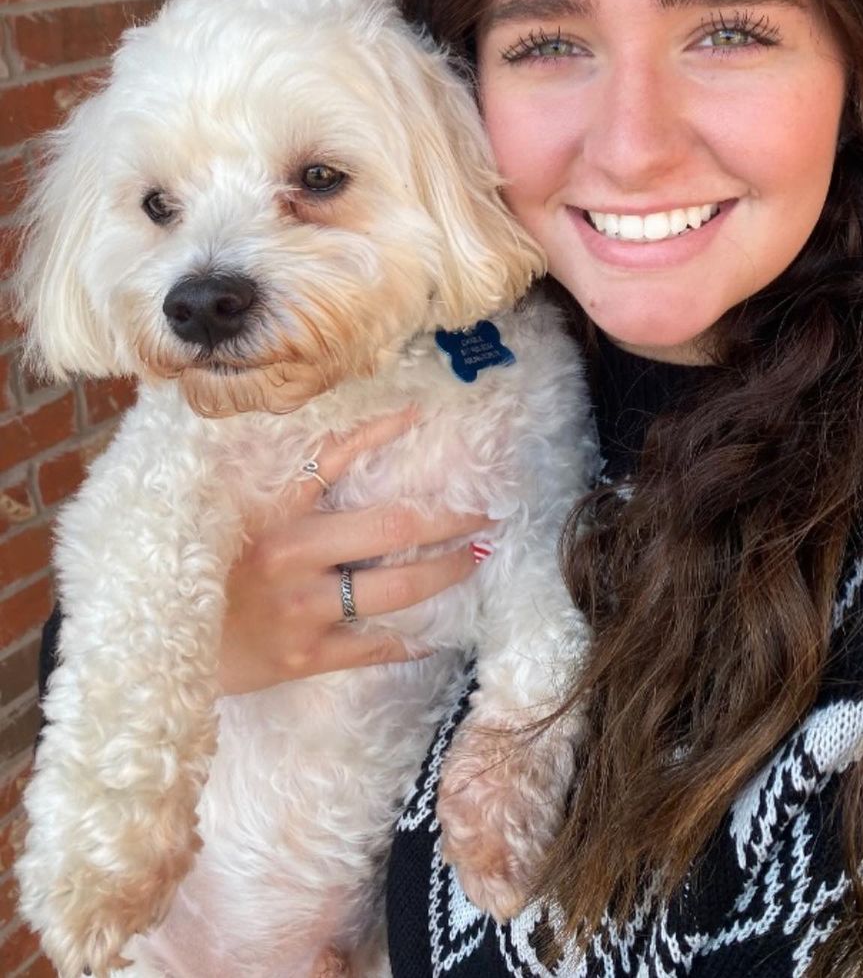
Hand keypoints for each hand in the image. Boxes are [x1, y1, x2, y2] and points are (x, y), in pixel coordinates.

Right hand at [219, 408, 486, 694]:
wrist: (165, 646)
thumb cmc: (207, 575)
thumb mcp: (242, 519)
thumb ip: (293, 488)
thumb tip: (360, 442)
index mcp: (275, 518)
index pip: (336, 460)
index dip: (381, 434)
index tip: (420, 417)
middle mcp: (294, 561)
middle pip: (391, 531)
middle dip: (447, 520)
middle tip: (484, 513)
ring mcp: (304, 612)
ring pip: (394, 590)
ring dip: (444, 573)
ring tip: (474, 558)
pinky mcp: (307, 657)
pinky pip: (374, 647)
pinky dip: (410, 640)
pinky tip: (437, 633)